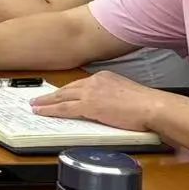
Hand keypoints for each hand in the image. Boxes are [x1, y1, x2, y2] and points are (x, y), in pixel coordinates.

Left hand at [27, 71, 162, 131]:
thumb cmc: (147, 105)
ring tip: (35, 105)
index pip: (80, 84)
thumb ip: (112, 97)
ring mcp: (91, 92)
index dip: (66, 91)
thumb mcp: (126, 94)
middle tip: (38, 99)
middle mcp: (95, 81)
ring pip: (62, 97)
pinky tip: (42, 112)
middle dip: (51, 95)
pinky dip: (51, 110)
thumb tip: (106, 106)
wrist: (153, 107)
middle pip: (67, 88)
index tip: (58, 94)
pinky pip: (64, 108)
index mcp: (104, 77)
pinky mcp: (89, 105)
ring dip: (46, 102)